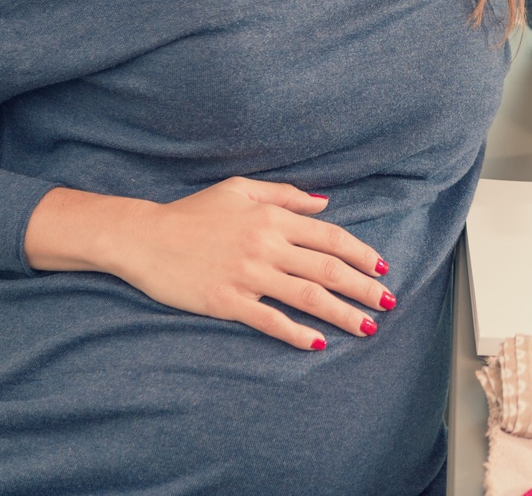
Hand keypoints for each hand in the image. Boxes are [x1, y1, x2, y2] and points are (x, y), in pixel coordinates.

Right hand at [100, 178, 391, 350]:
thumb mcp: (240, 189)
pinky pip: (270, 320)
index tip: (381, 268)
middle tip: (388, 302)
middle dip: (363, 287)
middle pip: (328, 269)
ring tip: (367, 326)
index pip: (330, 237)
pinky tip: (317, 343)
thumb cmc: (192, 212)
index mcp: (272, 218)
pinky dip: (296, 333)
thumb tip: (325, 203)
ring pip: (307, 297)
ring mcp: (247, 275)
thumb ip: (285, 195)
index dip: (360, 254)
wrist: (143, 237)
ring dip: (342, 313)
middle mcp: (266, 245)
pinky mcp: (227, 301)